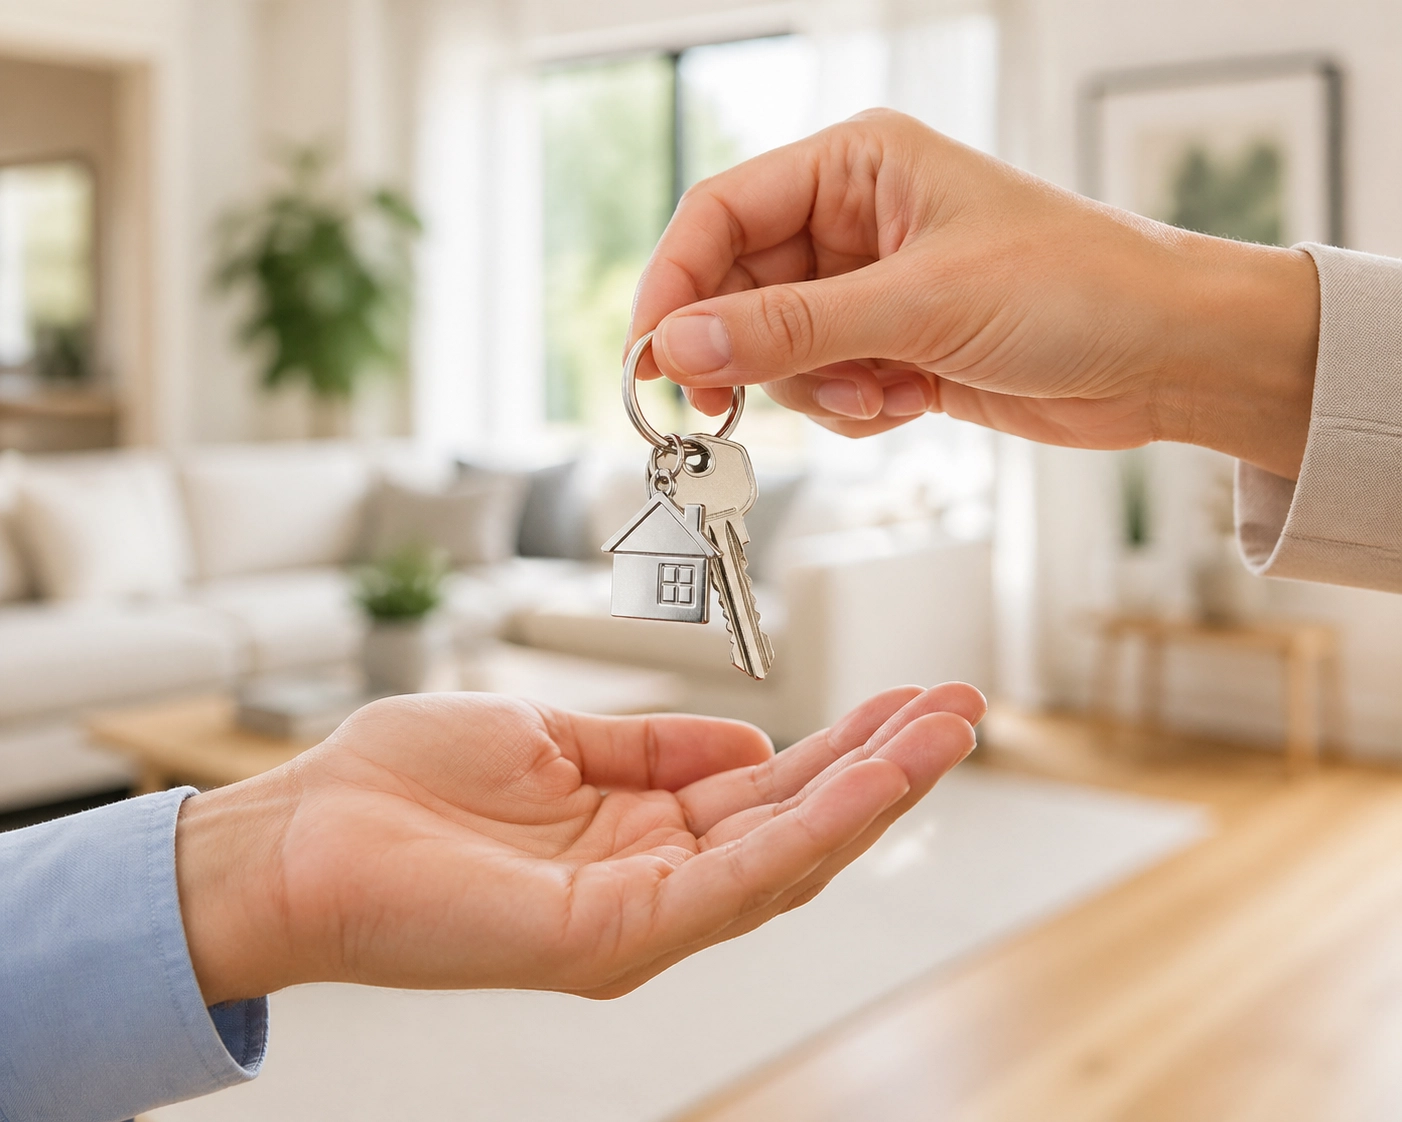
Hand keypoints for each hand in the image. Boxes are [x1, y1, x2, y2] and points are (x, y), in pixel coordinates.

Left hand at [176, 684, 983, 1004]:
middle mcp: (654, 885)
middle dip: (882, 766)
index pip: (769, 794)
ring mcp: (638, 919)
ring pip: (786, 858)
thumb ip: (654, 748)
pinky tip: (867, 778)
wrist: (301, 832)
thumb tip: (749, 740)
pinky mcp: (609, 936)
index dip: (845, 746)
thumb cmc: (406, 786)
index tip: (908, 697)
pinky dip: (808, 828)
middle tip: (957, 706)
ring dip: (870, 793)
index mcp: (641, 835)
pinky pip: (731, 880)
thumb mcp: (553, 741)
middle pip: (796, 828)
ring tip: (941, 731)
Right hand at [630, 109, 1319, 479]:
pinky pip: (822, 387)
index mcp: (856, 165)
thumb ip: (789, 328)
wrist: (1167, 357)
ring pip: (776, 350)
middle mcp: (854, 222)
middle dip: (742, 353)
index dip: (673, 284)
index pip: (721, 214)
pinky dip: (847, 409)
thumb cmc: (1078, 287)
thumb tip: (680, 344)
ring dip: (809, 390)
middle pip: (737, 289)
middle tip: (724, 406)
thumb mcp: (919, 303)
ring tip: (876, 393)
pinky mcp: (893, 348)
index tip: (651, 358)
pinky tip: (904, 403)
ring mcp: (872, 290)